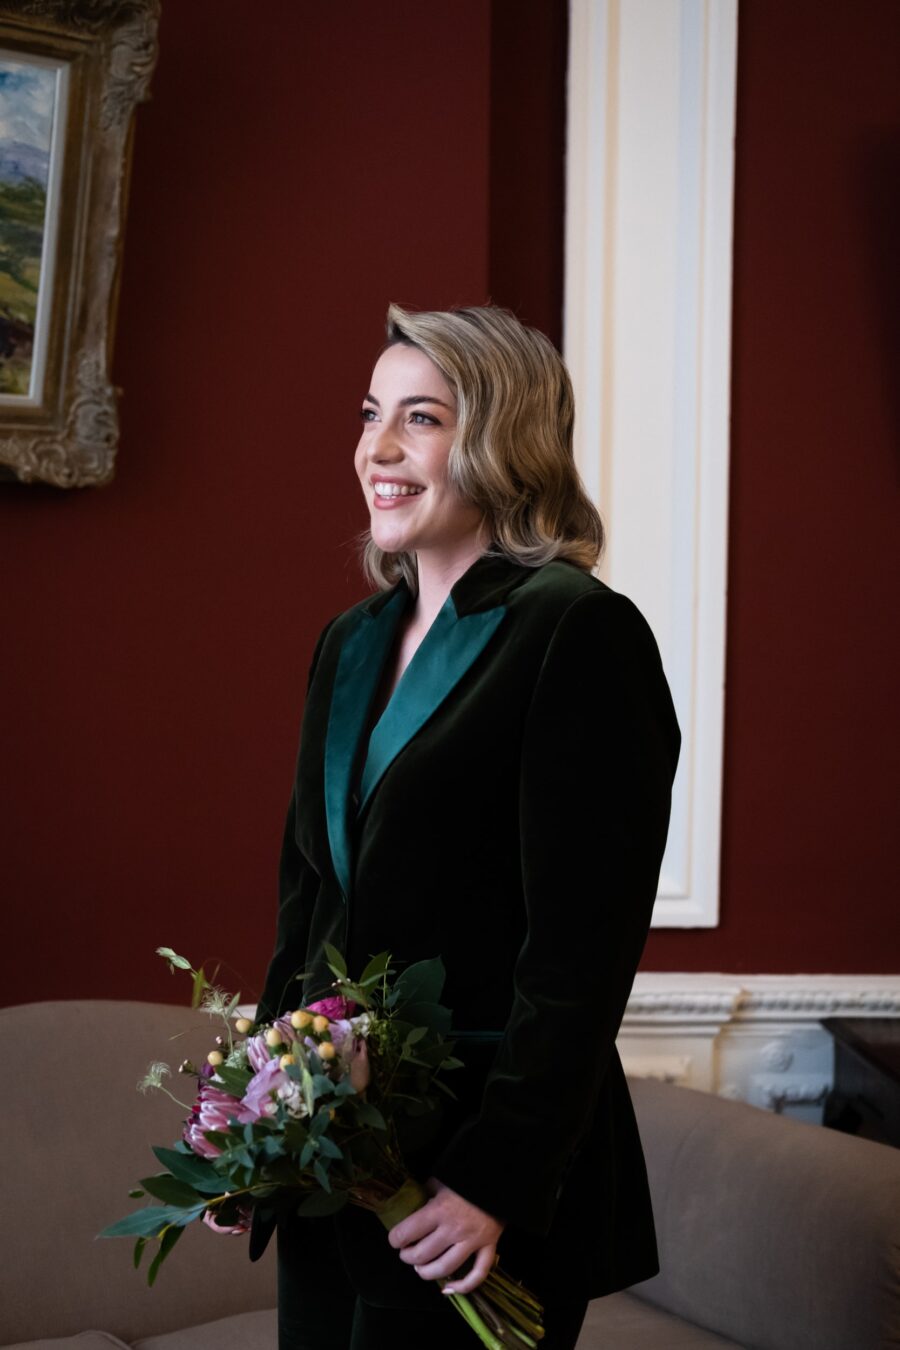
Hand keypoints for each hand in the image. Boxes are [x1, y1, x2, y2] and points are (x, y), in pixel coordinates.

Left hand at [386, 1175, 505, 1294]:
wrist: (500, 1179)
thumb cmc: (468, 1177)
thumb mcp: (442, 1179)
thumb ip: (428, 1191)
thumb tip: (416, 1201)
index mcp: (439, 1209)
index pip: (407, 1232)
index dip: (395, 1239)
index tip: (395, 1239)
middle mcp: (453, 1229)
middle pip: (422, 1254)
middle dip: (408, 1257)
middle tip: (405, 1254)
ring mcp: (472, 1241)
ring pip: (444, 1268)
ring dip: (427, 1273)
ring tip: (420, 1269)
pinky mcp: (488, 1247)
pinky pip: (478, 1274)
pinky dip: (463, 1286)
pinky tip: (449, 1288)